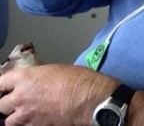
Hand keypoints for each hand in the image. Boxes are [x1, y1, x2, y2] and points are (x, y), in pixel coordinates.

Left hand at [0, 64, 116, 125]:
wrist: (88, 99)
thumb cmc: (78, 81)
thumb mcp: (55, 70)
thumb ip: (38, 76)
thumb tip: (35, 81)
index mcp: (25, 78)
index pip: (1, 82)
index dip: (3, 86)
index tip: (5, 88)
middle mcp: (20, 97)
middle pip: (1, 104)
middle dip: (7, 103)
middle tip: (14, 102)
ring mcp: (26, 115)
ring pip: (8, 122)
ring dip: (15, 118)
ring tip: (24, 115)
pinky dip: (27, 125)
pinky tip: (35, 120)